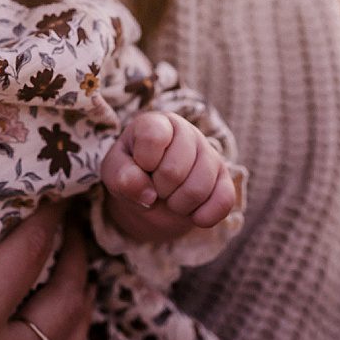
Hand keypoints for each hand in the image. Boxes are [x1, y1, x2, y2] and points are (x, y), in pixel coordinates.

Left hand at [101, 110, 236, 243]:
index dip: (144, 162)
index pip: (153, 137)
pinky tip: (191, 213)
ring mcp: (209, 154)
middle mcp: (187, 132)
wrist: (151, 196)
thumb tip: (148, 194)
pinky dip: (203, 216)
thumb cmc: (131, 175)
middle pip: (174, 171)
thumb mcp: (114, 173)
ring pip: (199, 189)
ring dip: (178, 205)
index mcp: (157, 123)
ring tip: (170, 198)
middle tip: (155, 187)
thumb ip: (123, 177)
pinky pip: (224, 201)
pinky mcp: (224, 178)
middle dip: (159, 190)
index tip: (140, 166)